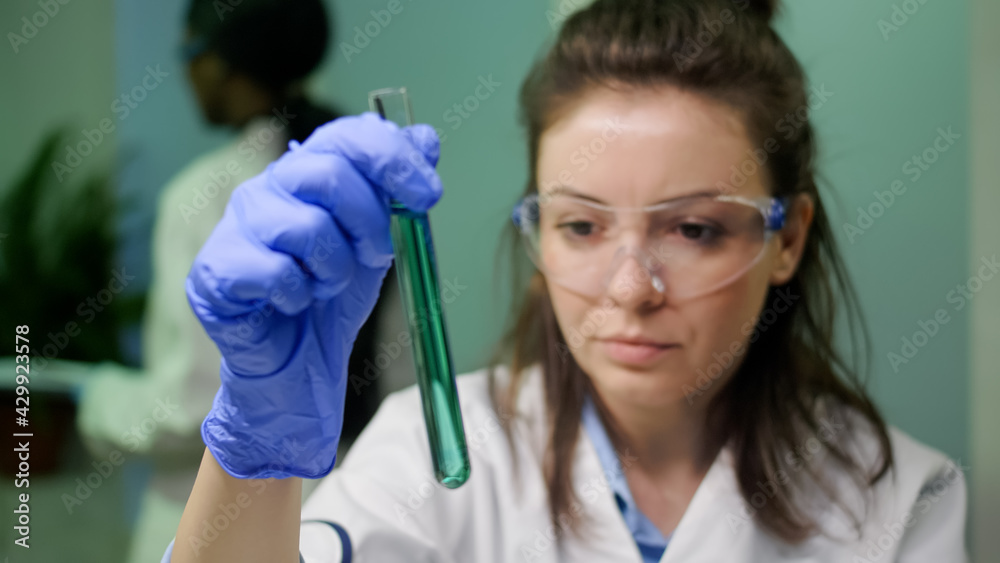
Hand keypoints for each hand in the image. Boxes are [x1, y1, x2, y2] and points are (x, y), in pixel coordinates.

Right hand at [185, 112, 441, 478]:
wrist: (296, 363)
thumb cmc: (331, 295)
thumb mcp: (377, 241)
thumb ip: (396, 192)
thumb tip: (426, 138)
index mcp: (308, 171)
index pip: (348, 136)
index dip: (393, 159)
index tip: (429, 195)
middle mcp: (268, 186)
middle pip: (328, 175)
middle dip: (369, 223)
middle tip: (378, 257)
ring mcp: (237, 225)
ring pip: (305, 228)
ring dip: (334, 269)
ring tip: (325, 286)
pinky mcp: (216, 268)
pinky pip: (276, 272)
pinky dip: (300, 296)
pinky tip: (294, 304)